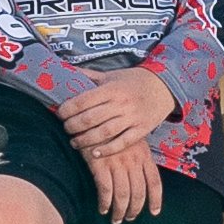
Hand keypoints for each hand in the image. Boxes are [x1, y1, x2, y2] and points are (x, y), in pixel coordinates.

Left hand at [53, 66, 174, 157]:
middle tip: (65, 129)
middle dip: (73, 126)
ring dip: (85, 140)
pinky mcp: (142, 130)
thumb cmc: (133, 80)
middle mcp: (121, 103)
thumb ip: (89, 76)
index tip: (60, 114)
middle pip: (90, 119)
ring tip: (74, 142)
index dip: (67, 109)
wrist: (164, 86)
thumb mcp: (111, 75)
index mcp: (111, 88)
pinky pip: (122, 143)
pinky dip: (107, 150)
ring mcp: (132, 118)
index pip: (83, 101)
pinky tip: (94, 153)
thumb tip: (65, 69)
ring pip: (104, 133)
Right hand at [79, 127, 163, 223]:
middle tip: (128, 218)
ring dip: (120, 211)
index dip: (155, 199)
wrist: (93, 116)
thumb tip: (139, 177)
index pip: (154, 182)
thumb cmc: (111, 128)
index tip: (154, 212)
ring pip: (123, 195)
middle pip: (139, 192)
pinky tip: (103, 208)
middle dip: (135, 209)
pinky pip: (105, 190)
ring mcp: (117, 163)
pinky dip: (105, 202)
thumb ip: (137, 157)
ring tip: (116, 219)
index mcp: (143, 155)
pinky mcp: (100, 165)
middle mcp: (133, 161)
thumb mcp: (131, 139)